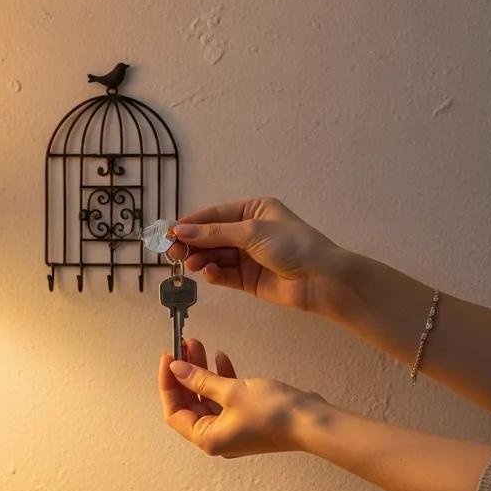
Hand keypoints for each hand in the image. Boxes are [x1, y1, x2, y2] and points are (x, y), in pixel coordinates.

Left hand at [157, 339, 323, 457]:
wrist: (311, 422)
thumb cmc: (275, 414)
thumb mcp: (231, 391)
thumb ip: (200, 379)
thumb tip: (177, 370)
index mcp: (206, 438)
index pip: (174, 411)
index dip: (168, 384)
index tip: (169, 359)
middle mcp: (217, 438)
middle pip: (190, 403)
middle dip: (185, 373)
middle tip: (184, 347)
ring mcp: (232, 429)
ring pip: (207, 397)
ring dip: (202, 372)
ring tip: (199, 346)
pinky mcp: (247, 418)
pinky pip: (225, 398)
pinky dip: (221, 379)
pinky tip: (221, 359)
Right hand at [168, 197, 351, 314]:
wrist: (319, 279)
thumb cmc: (292, 245)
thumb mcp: (251, 232)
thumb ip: (215, 233)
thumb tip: (181, 231)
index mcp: (254, 210)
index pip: (215, 215)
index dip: (192, 223)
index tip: (170, 232)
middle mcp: (250, 232)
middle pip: (212, 237)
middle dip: (193, 244)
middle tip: (172, 252)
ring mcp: (249, 257)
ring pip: (216, 257)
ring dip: (201, 259)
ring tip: (189, 264)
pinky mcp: (249, 280)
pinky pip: (225, 275)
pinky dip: (214, 274)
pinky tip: (208, 274)